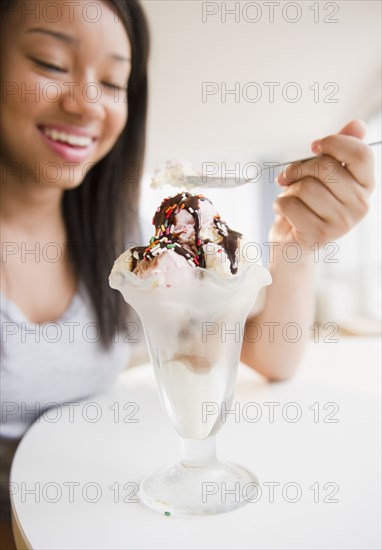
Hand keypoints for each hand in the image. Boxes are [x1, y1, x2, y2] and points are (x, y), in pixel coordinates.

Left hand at [269, 120, 374, 250]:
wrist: (294, 243)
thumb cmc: (308, 205)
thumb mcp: (323, 175)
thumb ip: (338, 151)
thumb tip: (357, 125)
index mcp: (365, 185)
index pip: (360, 153)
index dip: (334, 143)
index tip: (314, 147)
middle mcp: (360, 205)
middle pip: (326, 168)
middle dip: (299, 168)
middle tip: (290, 176)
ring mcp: (342, 223)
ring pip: (306, 187)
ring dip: (288, 190)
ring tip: (291, 198)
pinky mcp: (319, 235)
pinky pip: (290, 204)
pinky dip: (279, 205)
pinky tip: (285, 212)